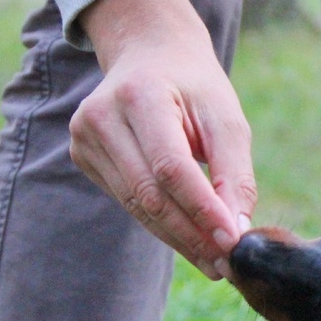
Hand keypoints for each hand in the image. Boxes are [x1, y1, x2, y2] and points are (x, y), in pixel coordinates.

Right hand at [69, 0, 256, 279]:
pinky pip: (130, 203)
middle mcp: (101, 116)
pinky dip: (163, 226)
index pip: (170, 167)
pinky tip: (191, 240)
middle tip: (227, 266)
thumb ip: (235, 173)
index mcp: (140, 95)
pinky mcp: (84, 157)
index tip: (233, 242)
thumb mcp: (226, 118)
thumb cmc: (195, 88)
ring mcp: (85, 138)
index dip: (202, 210)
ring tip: (215, 262)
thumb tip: (237, 231)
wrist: (149, 54)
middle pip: (151, 195)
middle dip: (193, 236)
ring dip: (180, 240)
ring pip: (139, 207)